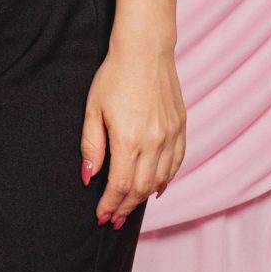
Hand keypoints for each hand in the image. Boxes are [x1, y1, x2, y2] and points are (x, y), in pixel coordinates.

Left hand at [80, 41, 185, 227]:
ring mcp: (171, 136)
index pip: (120, 186)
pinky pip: (176, 164)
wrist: (145, 51)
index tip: (102, 217)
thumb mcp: (93, 110)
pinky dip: (166, 180)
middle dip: (125, 207)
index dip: (110, 205)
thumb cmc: (112, 77)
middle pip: (141, 188)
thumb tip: (89, 177)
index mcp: (129, 140)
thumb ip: (91, 145)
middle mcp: (154, 143)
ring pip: (160, 179)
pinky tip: (155, 188)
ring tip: (130, 207)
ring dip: (144, 197)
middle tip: (113, 220)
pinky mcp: (181, 128)